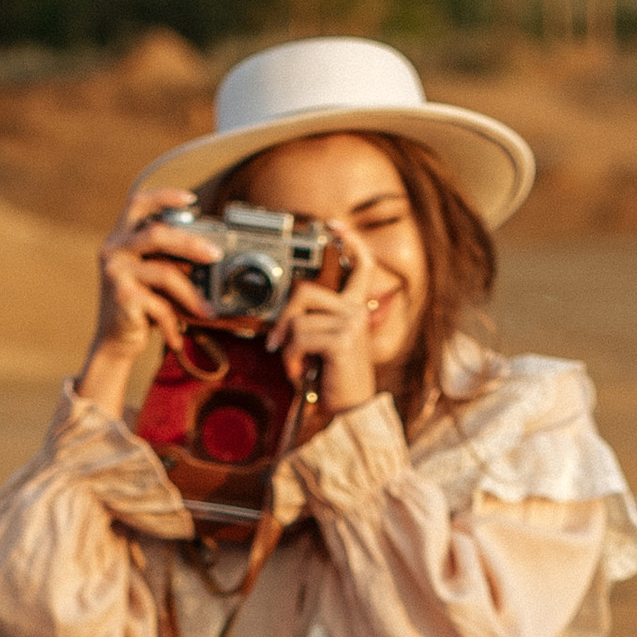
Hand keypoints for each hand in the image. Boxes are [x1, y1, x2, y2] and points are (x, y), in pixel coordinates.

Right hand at [74, 192, 215, 406]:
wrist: (114, 343)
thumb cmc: (140, 308)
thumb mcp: (153, 278)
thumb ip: (169, 260)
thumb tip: (208, 253)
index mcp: (120, 238)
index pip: (138, 204)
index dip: (164, 196)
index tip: (191, 199)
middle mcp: (113, 250)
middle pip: (157, 234)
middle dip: (191, 243)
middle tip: (215, 255)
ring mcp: (115, 272)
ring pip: (165, 273)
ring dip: (191, 294)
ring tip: (207, 311)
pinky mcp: (122, 296)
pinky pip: (160, 305)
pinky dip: (174, 322)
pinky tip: (178, 337)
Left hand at [267, 224, 386, 417]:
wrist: (351, 412)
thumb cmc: (333, 380)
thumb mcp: (323, 344)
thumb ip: (313, 322)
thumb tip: (284, 314)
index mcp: (355, 309)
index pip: (361, 267)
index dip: (350, 241)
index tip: (334, 225)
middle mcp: (356, 312)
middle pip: (306, 290)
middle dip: (283, 317)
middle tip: (276, 342)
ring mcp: (351, 324)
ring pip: (297, 319)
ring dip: (287, 347)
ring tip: (296, 365)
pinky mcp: (341, 340)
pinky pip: (299, 337)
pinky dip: (291, 359)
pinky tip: (300, 372)